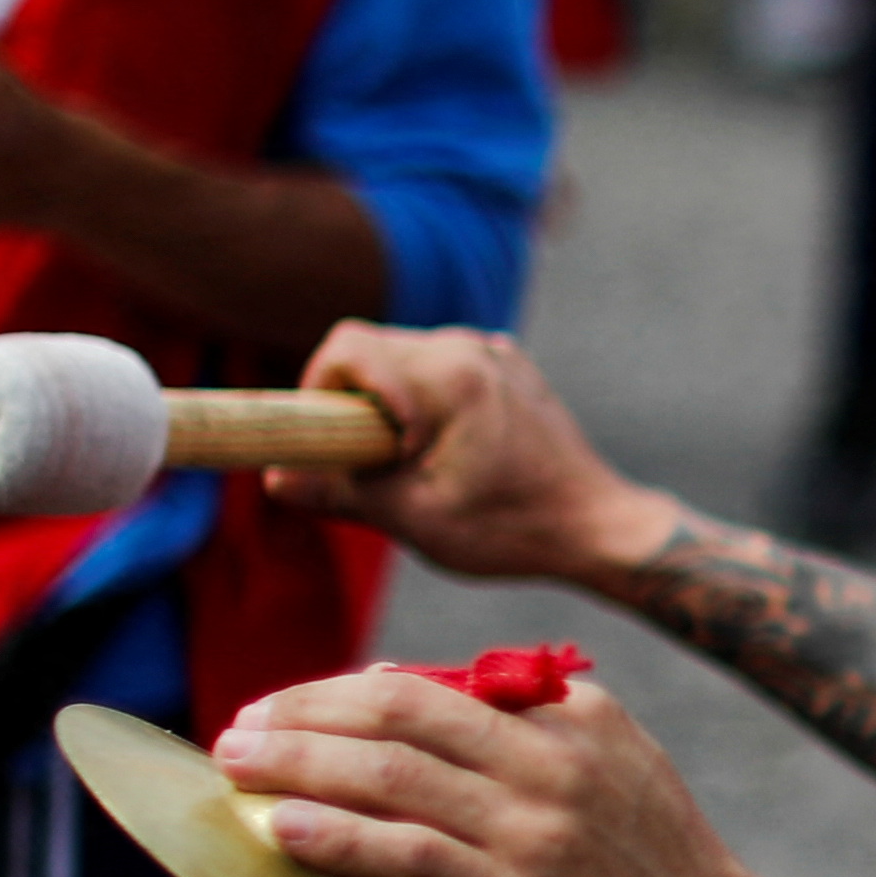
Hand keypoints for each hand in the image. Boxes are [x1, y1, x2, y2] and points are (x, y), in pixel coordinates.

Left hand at [215, 670, 808, 876]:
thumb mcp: (617, 772)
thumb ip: (529, 731)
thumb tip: (394, 689)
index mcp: (578, 716)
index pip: (438, 684)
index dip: (347, 689)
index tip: (295, 706)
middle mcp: (554, 758)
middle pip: (398, 709)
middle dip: (304, 710)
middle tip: (242, 727)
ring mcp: (534, 826)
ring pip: (388, 772)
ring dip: (297, 763)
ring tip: (236, 767)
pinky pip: (403, 850)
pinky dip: (334, 834)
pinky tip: (284, 830)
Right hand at [281, 323, 682, 586]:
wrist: (599, 528)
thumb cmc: (513, 529)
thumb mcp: (416, 519)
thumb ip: (340, 491)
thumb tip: (276, 477)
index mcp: (449, 376)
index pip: (347, 347)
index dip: (319, 390)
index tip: (336, 444)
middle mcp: (471, 349)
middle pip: (372, 347)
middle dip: (354, 402)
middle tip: (371, 463)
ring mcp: (494, 353)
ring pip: (405, 357)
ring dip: (390, 403)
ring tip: (415, 463)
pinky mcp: (509, 367)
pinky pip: (442, 367)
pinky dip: (426, 401)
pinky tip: (451, 451)